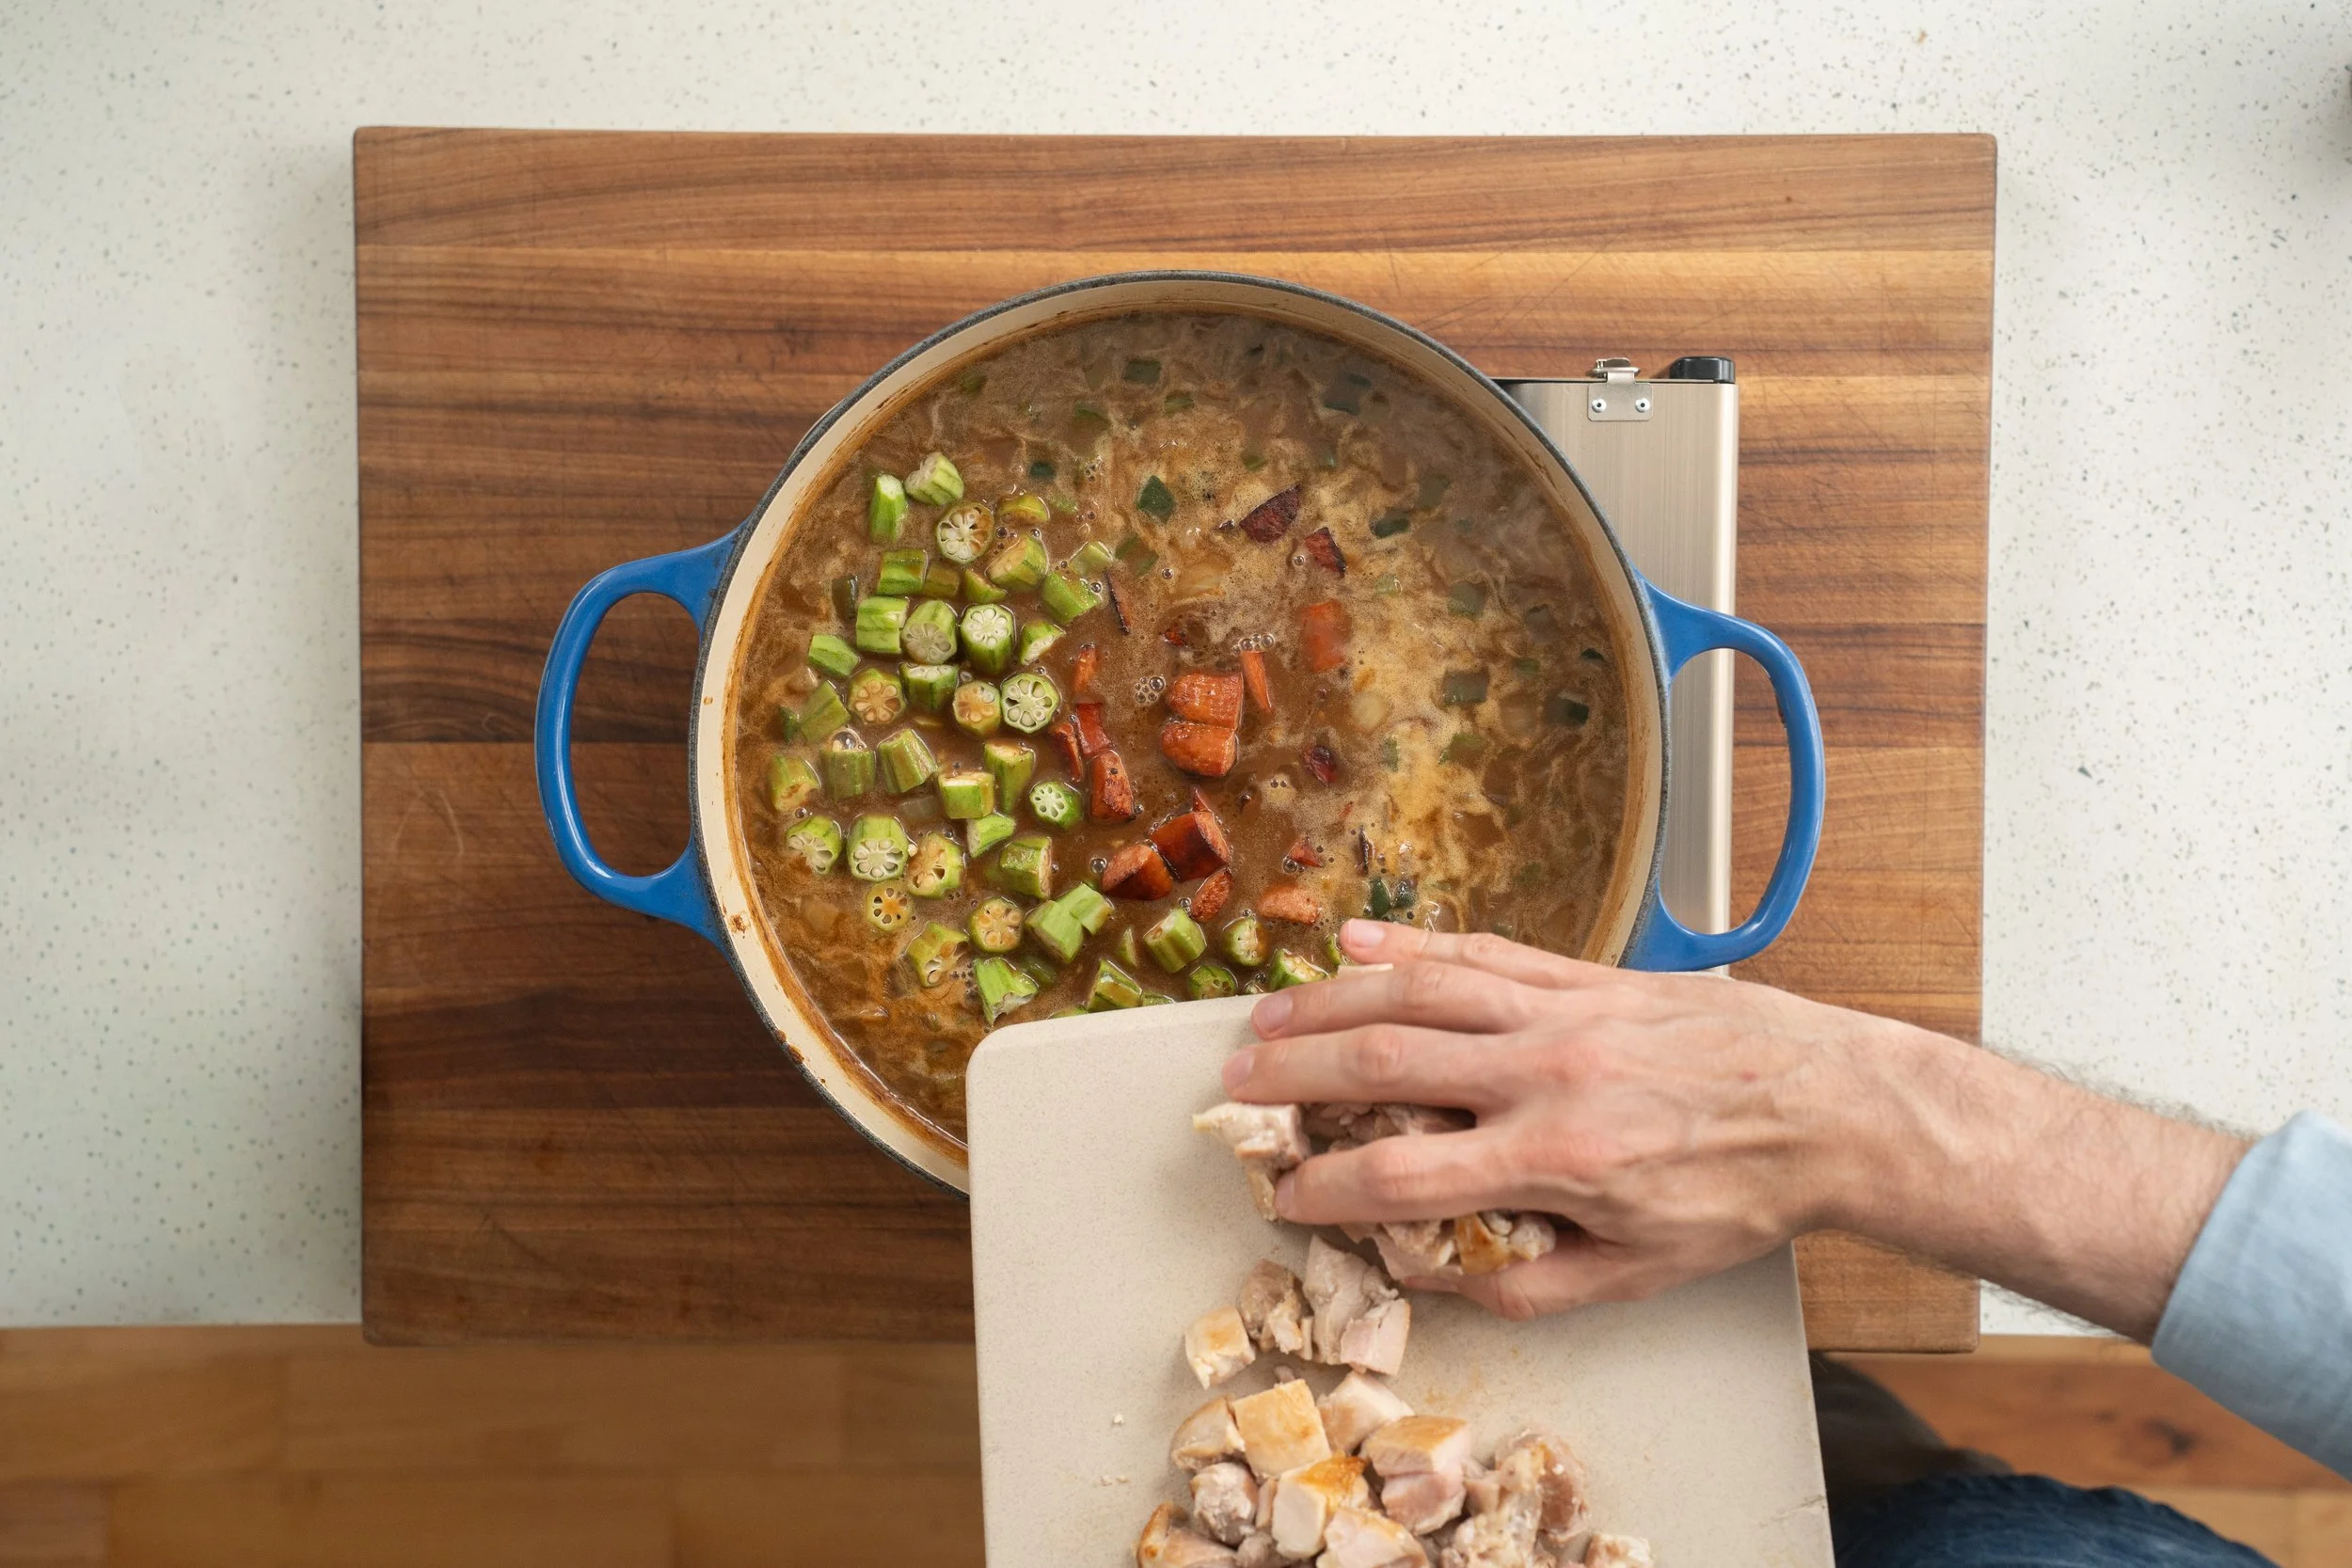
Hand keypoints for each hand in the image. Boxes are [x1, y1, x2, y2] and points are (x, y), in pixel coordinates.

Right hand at [1223, 920, 2248, 1337]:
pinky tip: (1356, 945)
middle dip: (1294, 1075)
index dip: (1324, 1189)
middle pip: (1383, 1062)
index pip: (1402, 1177)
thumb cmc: (1739, 1192)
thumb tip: (1432, 1277)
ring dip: (1330, 1000)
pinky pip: (1480, 951)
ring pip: (1416, 991)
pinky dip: (1411, 946)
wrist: (1832, 1106)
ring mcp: (1561, 1009)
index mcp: (1555, 1158)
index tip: (1281, 1194)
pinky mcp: (1584, 973)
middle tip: (1237, 1085)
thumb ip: (1526, 1282)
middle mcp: (1543, 1070)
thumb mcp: (1639, 1273)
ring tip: (1267, 1014)